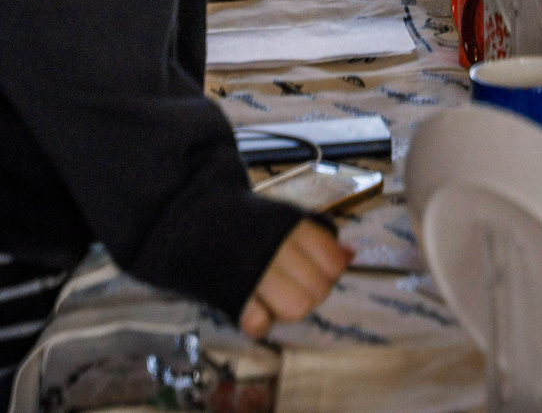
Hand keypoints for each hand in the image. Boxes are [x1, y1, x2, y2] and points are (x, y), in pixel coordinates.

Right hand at [240, 218, 352, 338]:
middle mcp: (276, 248)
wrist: (190, 218)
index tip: (319, 267)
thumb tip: (351, 253)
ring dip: (289, 308)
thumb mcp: (285, 217)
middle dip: (312, 292)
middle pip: (319, 291)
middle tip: (293, 282)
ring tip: (274, 296)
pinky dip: (260, 321)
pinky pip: (260, 324)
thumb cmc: (245, 221)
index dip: (331, 269)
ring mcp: (253, 273)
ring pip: (297, 309)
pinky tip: (255, 306)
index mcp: (291, 226)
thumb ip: (318, 237)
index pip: (333, 261)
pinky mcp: (230, 296)